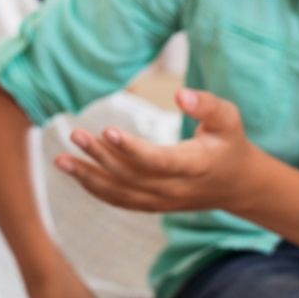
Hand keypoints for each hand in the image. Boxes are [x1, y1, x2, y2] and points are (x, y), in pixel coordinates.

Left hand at [56, 88, 256, 212]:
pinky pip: (120, 200)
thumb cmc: (229, 143)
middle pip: (132, 177)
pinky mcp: (152, 204)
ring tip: (60, 159)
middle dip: (101, 157)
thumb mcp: (228, 119)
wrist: (237, 185)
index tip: (108, 130)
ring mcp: (162, 201)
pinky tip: (74, 171)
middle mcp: (175, 189)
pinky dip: (95, 188)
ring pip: (121, 194)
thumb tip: (180, 93)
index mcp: (195, 166)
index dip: (133, 149)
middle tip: (75, 134)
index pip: (159, 162)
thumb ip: (207, 104)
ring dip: (89, 177)